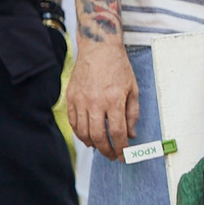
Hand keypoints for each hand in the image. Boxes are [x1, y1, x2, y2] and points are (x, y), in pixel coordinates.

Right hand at [67, 39, 142, 160]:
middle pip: (98, 136)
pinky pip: (73, 122)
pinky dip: (80, 133)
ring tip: (101, 148)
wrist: (99, 49)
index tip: (124, 155)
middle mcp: (95, 102)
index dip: (121, 148)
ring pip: (83, 132)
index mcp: (114, 100)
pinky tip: (87, 137)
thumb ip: (132, 114)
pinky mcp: (70, 98)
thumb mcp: (133, 89)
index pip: (117, 132)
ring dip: (92, 144)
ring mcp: (80, 100)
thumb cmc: (118, 67)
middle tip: (112, 156)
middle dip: (107, 150)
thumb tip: (131, 134)